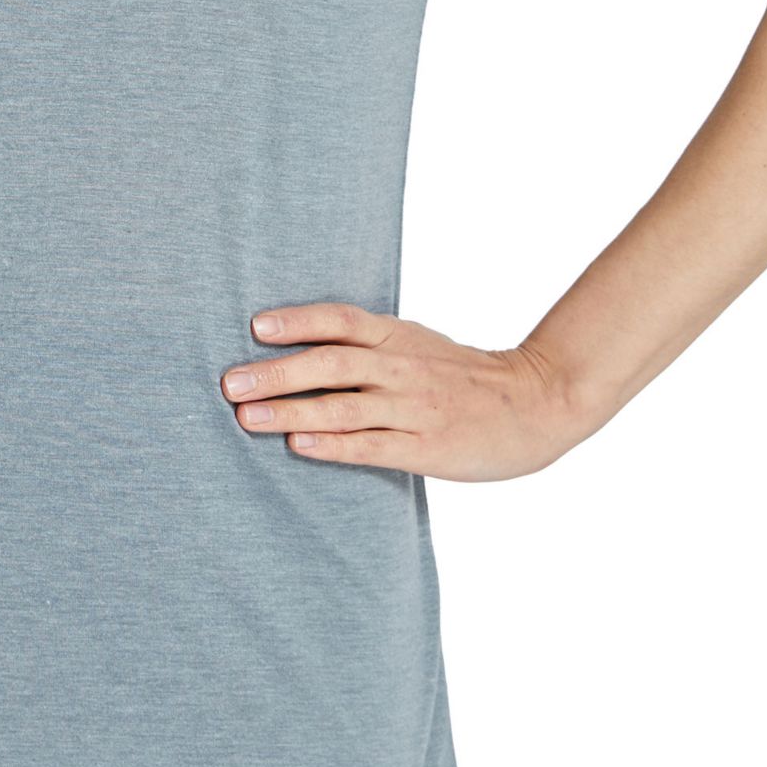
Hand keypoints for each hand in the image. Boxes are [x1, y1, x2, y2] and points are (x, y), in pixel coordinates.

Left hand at [221, 302, 585, 479]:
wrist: (536, 403)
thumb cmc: (466, 376)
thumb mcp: (419, 344)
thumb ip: (370, 343)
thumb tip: (303, 343)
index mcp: (398, 336)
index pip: (341, 319)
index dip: (298, 321)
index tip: (256, 326)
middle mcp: (402, 367)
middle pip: (331, 363)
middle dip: (276, 373)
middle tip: (230, 383)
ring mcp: (413, 408)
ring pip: (342, 407)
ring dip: (290, 412)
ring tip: (247, 418)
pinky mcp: (425, 447)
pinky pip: (371, 445)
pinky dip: (332, 445)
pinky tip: (298, 445)